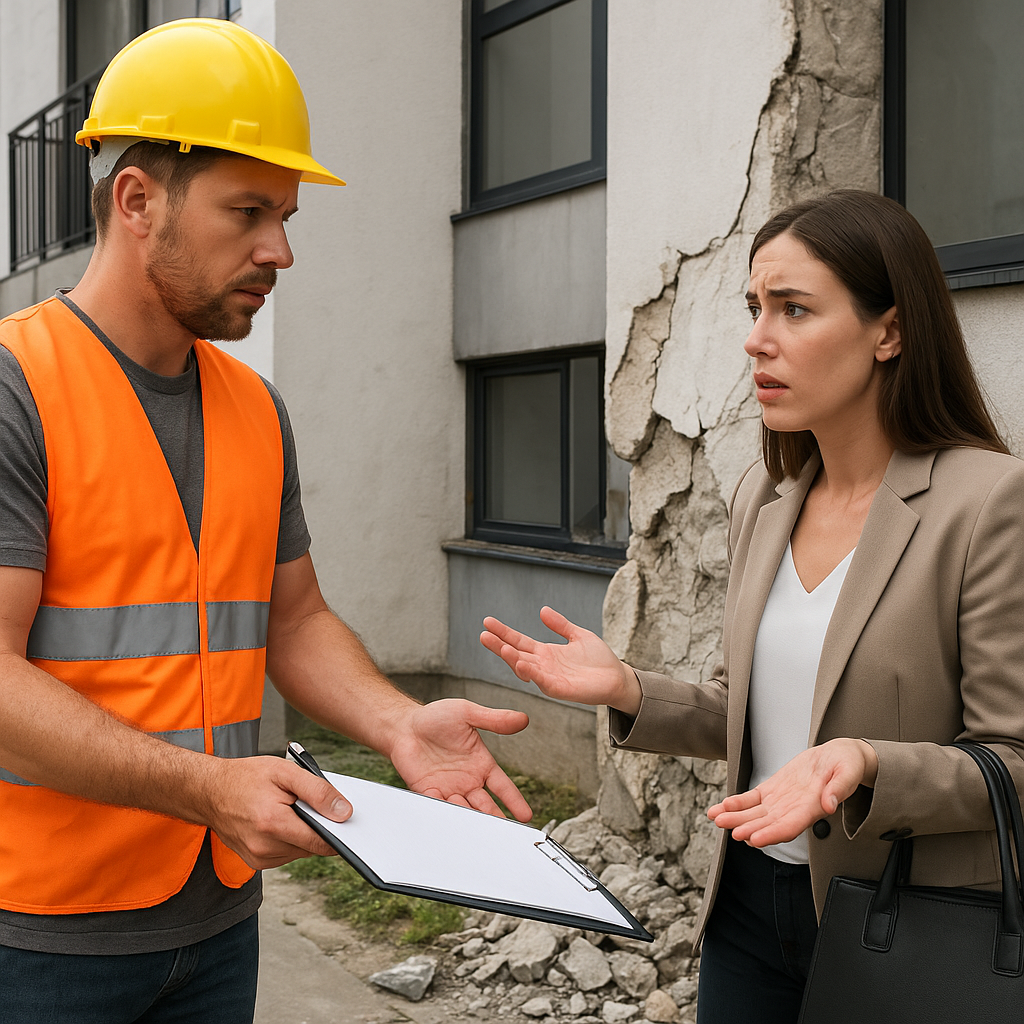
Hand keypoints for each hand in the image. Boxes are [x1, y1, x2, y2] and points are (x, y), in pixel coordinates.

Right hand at [202, 755, 352, 868]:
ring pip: (301, 851)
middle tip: (309, 805)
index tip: (348, 824)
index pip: (321, 842)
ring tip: (290, 809)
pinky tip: (280, 820)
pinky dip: (290, 839)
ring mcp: (258, 858)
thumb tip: (344, 812)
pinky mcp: (255, 862)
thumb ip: (317, 791)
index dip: (339, 833)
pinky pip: (287, 854)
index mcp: (273, 824)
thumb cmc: (245, 777)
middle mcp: (264, 847)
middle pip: (312, 847)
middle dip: (318, 827)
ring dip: (303, 833)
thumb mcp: (285, 772)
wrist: (208, 791)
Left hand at [387, 698, 532, 821]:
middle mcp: (467, 780)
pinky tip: (452, 817)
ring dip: (470, 816)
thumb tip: (522, 718)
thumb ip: (494, 719)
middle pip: (485, 806)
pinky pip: (439, 806)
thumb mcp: (467, 713)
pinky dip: (445, 812)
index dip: (514, 801)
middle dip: (494, 818)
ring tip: (476, 821)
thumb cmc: (434, 717)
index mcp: (480, 764)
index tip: (525, 815)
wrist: (404, 725)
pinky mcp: (428, 792)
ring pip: (464, 810)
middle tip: (503, 830)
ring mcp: (448, 788)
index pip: (503, 787)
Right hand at [480, 606, 641, 714]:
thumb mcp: (578, 635)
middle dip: (499, 645)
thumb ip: (560, 625)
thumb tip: (542, 610)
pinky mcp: (560, 689)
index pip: (519, 641)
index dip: (503, 632)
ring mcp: (549, 678)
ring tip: (501, 647)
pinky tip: (522, 665)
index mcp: (545, 652)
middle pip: (516, 654)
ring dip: (512, 659)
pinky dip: (531, 674)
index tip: (487, 622)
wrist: (617, 678)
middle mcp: (543, 666)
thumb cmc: (599, 660)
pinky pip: (542, 682)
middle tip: (483, 635)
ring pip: (525, 668)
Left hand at [707, 739, 878, 846]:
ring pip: (755, 814)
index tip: (754, 839)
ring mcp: (781, 800)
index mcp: (812, 809)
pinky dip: (737, 803)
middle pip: (767, 824)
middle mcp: (793, 809)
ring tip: (716, 818)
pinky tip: (722, 806)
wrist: (839, 758)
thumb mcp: (847, 772)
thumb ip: (839, 788)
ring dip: (735, 817)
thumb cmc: (846, 766)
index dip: (771, 834)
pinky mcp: (773, 789)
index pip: (789, 827)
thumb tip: (830, 803)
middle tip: (730, 831)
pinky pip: (752, 799)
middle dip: (748, 828)